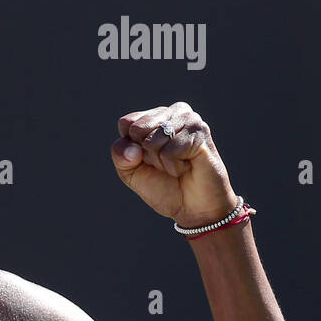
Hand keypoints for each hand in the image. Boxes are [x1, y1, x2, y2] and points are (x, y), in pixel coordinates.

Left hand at [111, 102, 237, 229]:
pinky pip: (170, 150)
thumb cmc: (163, 187)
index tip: (147, 161)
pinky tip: (187, 166)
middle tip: (164, 164)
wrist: (192, 208)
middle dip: (146, 155)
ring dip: (161, 162)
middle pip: (138, 129)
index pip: (126, 123)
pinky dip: (174, 167)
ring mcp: (188, 119)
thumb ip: (120, 155)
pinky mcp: (200, 131)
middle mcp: (172, 113)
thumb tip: (133, 148)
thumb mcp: (131, 172)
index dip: (130, 150)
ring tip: (177, 165)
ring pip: (154, 140)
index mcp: (154, 117)